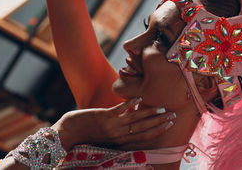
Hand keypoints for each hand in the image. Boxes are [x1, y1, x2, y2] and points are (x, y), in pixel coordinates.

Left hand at [52, 98, 174, 150]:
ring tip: (162, 108)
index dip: (158, 130)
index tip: (169, 123)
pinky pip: (119, 109)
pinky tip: (139, 98)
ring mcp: (111, 126)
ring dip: (150, 113)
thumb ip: (122, 131)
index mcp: (121, 142)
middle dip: (160, 123)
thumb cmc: (89, 135)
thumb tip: (135, 121)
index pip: (144, 137)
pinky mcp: (103, 117)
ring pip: (135, 120)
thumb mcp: (108, 137)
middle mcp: (118, 136)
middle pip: (144, 129)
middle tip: (173, 115)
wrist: (68, 133)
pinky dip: (130, 104)